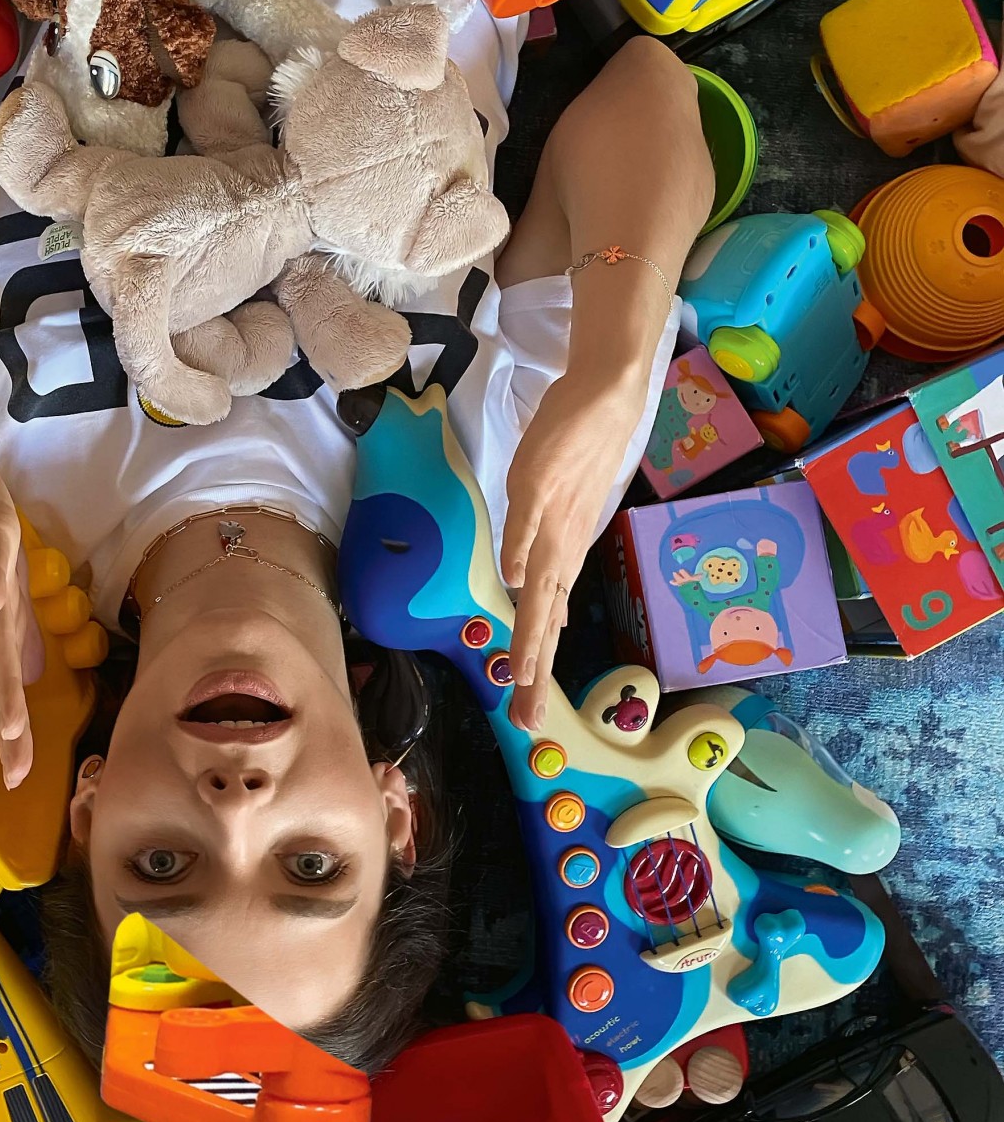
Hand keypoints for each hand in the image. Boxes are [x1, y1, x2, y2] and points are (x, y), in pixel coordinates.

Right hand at [501, 369, 651, 731]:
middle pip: (543, 622)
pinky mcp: (540, 485)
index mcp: (562, 555)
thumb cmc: (580, 451)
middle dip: (536, 674)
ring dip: (531, 635)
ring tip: (520, 677)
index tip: (530, 713)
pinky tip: (516, 584)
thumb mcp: (559, 509)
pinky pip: (528, 525)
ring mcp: (550, 518)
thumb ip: (541, 549)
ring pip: (540, 588)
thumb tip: (529, 590)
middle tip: (530, 722)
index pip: (547, 624)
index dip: (537, 669)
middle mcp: (559, 546)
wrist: (606, 399)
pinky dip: (522, 555)